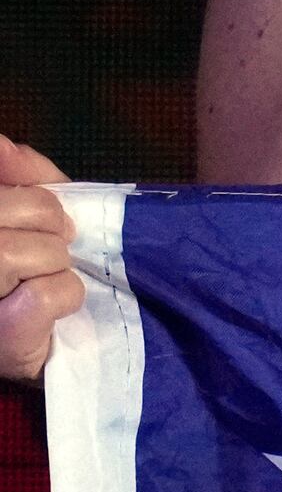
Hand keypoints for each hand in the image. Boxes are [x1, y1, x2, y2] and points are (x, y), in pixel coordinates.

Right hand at [0, 136, 80, 387]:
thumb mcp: (40, 215)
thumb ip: (26, 175)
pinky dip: (65, 297)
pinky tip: (51, 311)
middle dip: (50, 227)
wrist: (55, 348)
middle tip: (56, 251)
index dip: (35, 199)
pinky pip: (44, 295)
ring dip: (55, 264)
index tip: (48, 222)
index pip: (5, 190)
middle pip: (13, 212)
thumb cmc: (41, 272)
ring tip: (47, 279)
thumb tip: (2, 144)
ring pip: (18, 252)